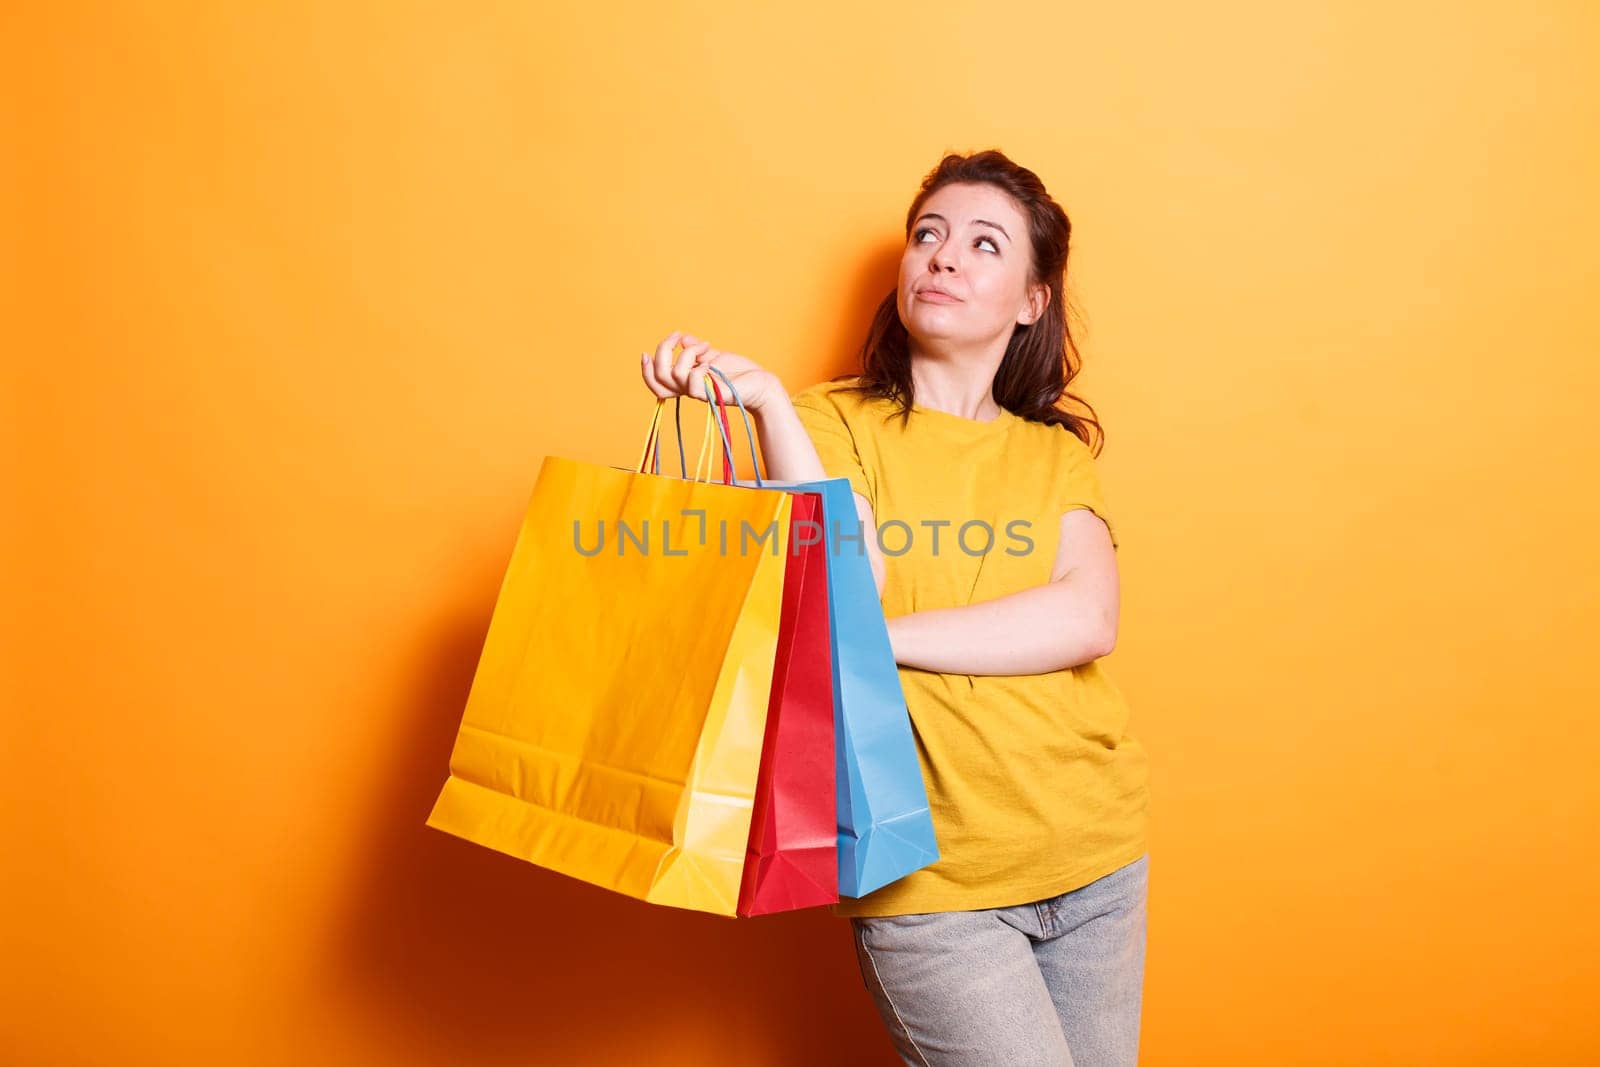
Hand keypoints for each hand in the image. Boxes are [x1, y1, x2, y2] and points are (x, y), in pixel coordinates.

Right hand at [640, 331, 779, 411]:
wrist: (761, 384)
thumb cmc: (739, 372)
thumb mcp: (713, 355)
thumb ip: (695, 349)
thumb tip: (682, 338)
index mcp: (686, 381)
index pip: (656, 383)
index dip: (646, 370)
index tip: (647, 352)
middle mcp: (689, 389)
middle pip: (659, 377)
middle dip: (662, 351)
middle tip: (678, 338)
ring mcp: (700, 392)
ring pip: (674, 374)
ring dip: (688, 353)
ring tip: (706, 348)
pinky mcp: (712, 395)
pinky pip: (692, 383)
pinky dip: (698, 367)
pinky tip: (711, 362)